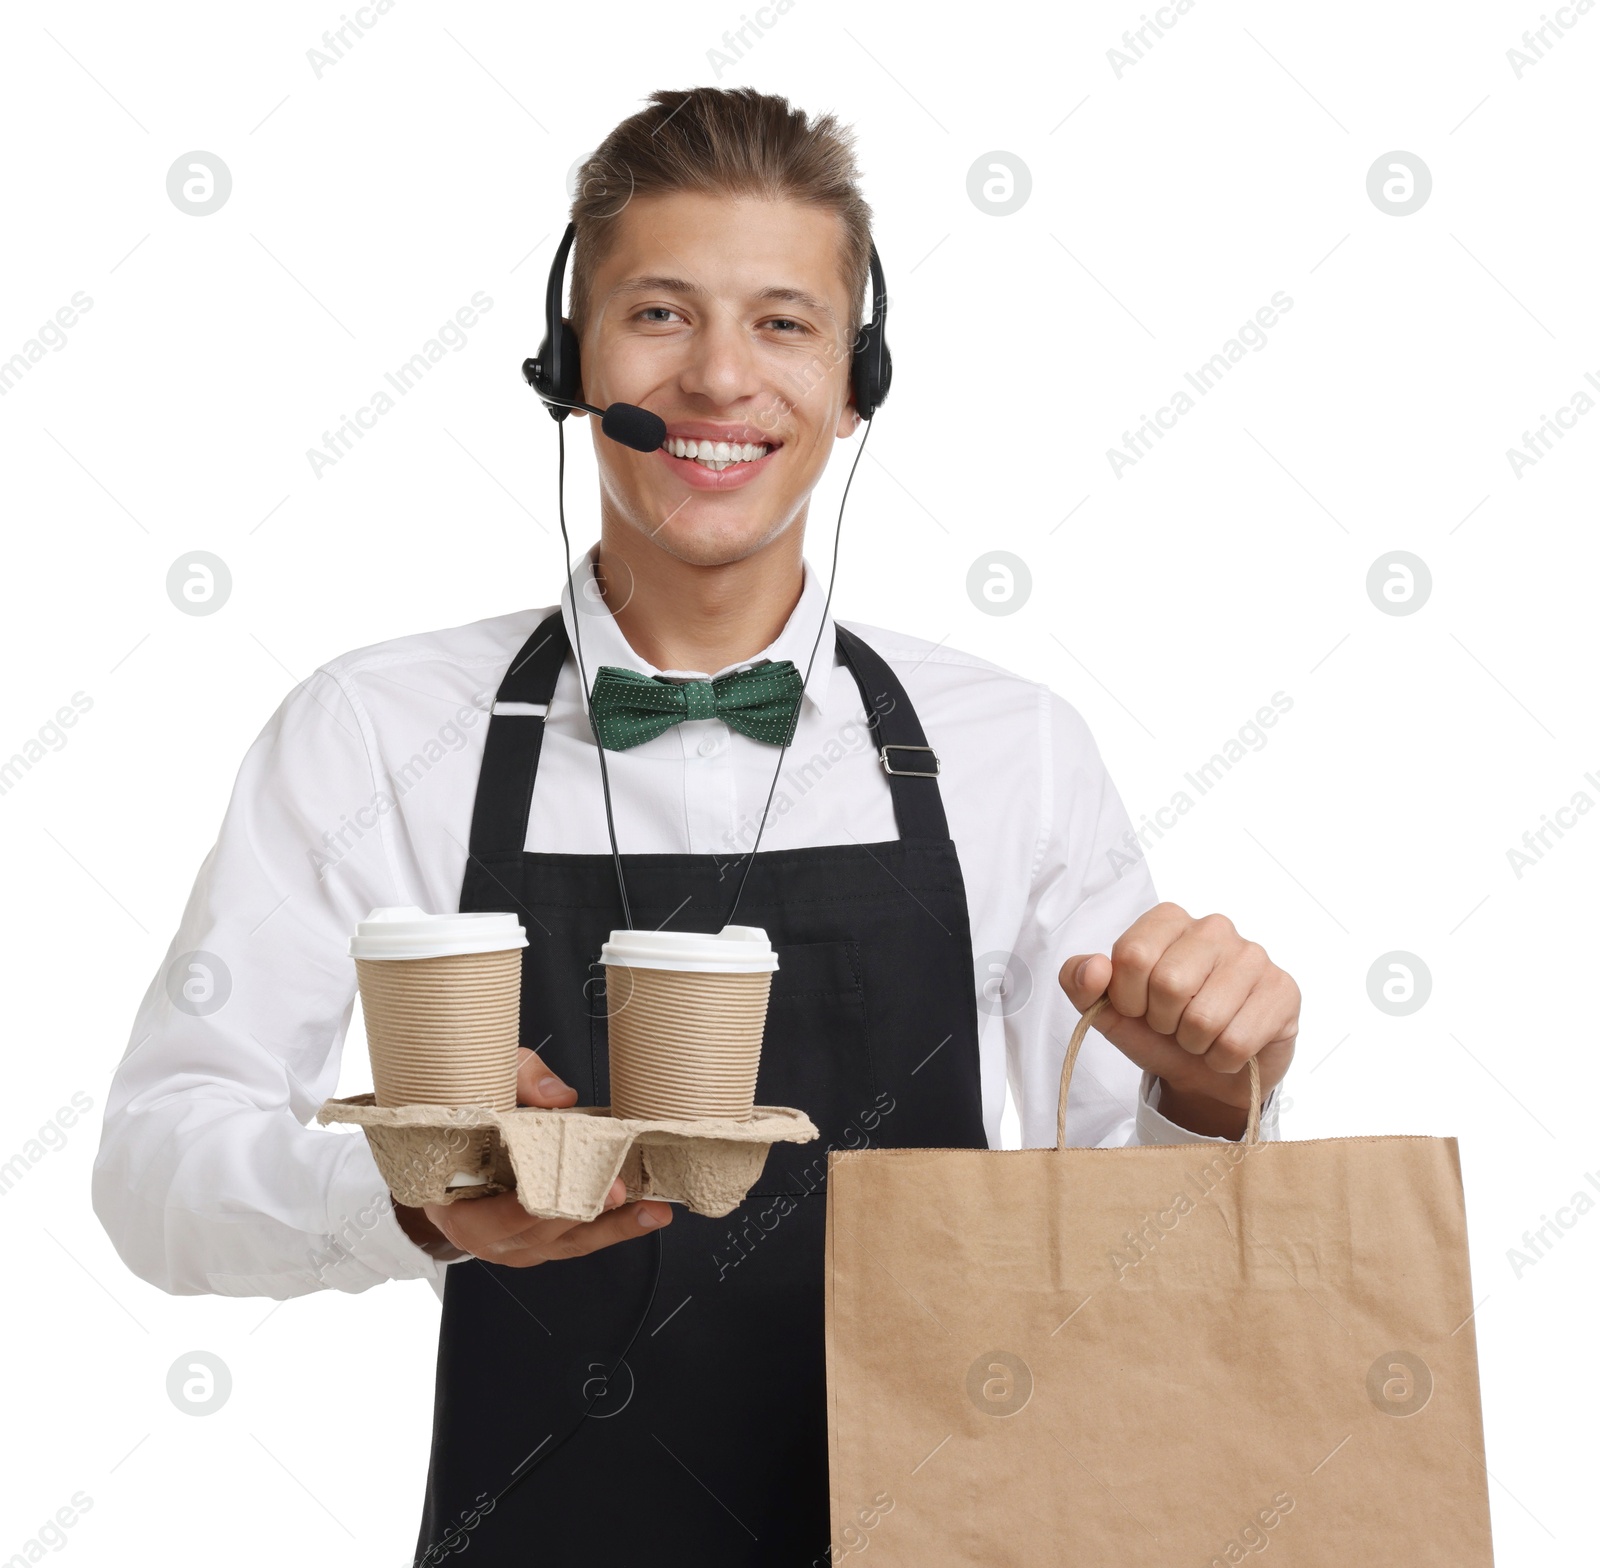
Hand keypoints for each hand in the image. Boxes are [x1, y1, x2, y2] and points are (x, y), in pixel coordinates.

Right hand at [392, 1047, 672, 1264]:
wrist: (446, 1156)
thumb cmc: (464, 1124)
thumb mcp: (482, 1090)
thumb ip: (517, 1085)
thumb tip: (560, 1096)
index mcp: (458, 1209)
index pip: (500, 1215)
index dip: (537, 1203)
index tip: (571, 1187)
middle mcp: (488, 1238)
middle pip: (543, 1232)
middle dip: (586, 1211)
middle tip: (620, 1190)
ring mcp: (518, 1246)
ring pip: (570, 1243)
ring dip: (614, 1227)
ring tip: (652, 1211)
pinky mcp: (543, 1244)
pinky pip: (580, 1240)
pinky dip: (613, 1227)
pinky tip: (646, 1212)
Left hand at [1058, 903, 1297, 1138]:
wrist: (1205, 1073)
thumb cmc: (1157, 1031)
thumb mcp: (1107, 1010)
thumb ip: (1080, 982)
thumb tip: (1095, 967)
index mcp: (1167, 920)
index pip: (1132, 955)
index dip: (1128, 998)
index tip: (1139, 1008)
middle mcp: (1213, 927)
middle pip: (1169, 984)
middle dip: (1163, 1022)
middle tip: (1173, 1024)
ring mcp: (1253, 956)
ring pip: (1205, 1018)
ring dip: (1193, 1044)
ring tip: (1199, 1036)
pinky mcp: (1283, 990)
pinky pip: (1237, 1041)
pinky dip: (1222, 1059)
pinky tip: (1228, 1048)